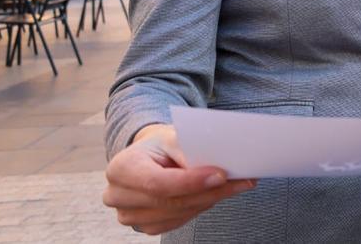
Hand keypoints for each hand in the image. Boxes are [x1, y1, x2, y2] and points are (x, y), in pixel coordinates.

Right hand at [103, 123, 256, 234]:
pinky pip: (178, 222)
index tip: (221, 175)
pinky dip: (200, 207)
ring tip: (235, 185)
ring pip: (178, 214)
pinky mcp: (144, 226)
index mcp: (121, 168)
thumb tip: (219, 162)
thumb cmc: (162, 145)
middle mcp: (118, 195)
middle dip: (210, 192)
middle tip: (242, 180)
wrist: (150, 156)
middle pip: (170, 201)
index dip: (190, 182)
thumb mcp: (173, 136)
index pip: (158, 182)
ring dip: (210, 200)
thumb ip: (190, 148)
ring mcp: (129, 214)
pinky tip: (215, 194)